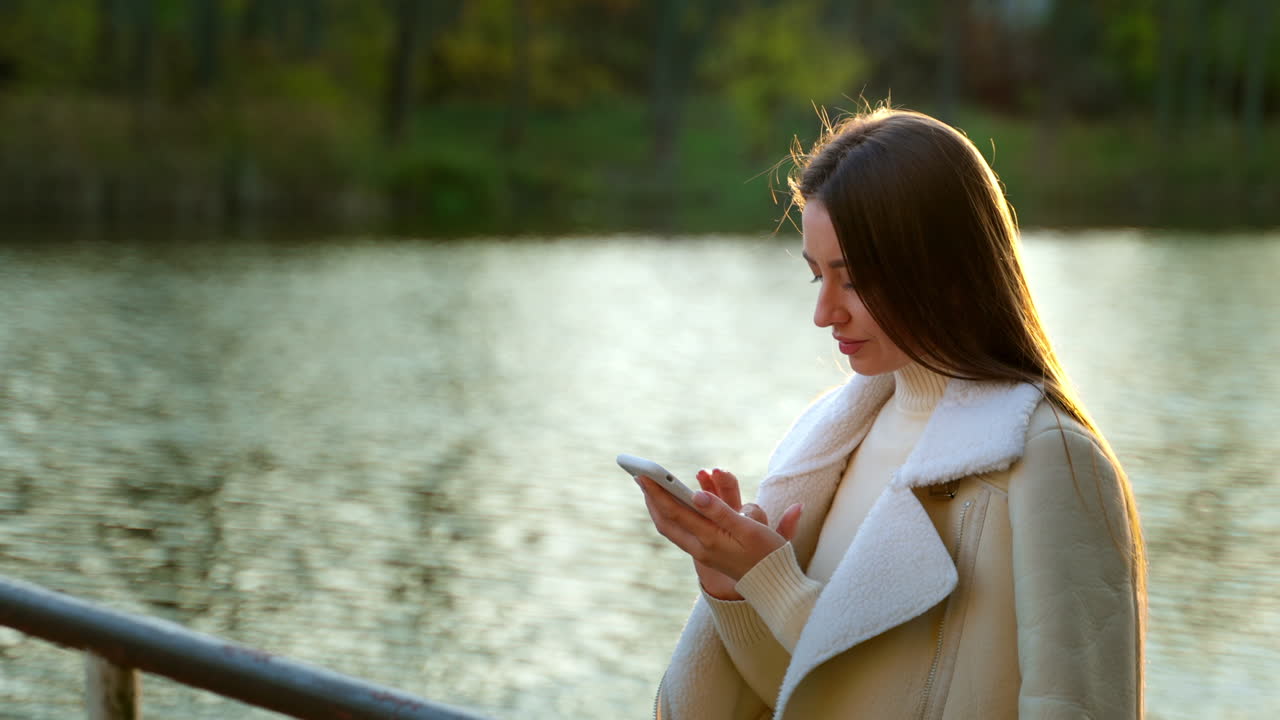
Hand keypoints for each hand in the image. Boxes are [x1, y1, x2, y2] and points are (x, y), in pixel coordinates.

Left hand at [636, 467, 802, 600]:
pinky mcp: (708, 553)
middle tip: (640, 477)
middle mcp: (700, 548)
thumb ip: (721, 512)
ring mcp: (702, 552)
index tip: (643, 474)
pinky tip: (674, 503)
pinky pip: (683, 530)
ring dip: (660, 507)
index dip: (657, 492)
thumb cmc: (767, 553)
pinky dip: (675, 514)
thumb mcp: (748, 529)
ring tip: (651, 487)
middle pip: (666, 522)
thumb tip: (696, 495)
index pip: (675, 512)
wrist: (774, 585)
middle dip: (652, 499)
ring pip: (672, 528)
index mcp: (709, 540)